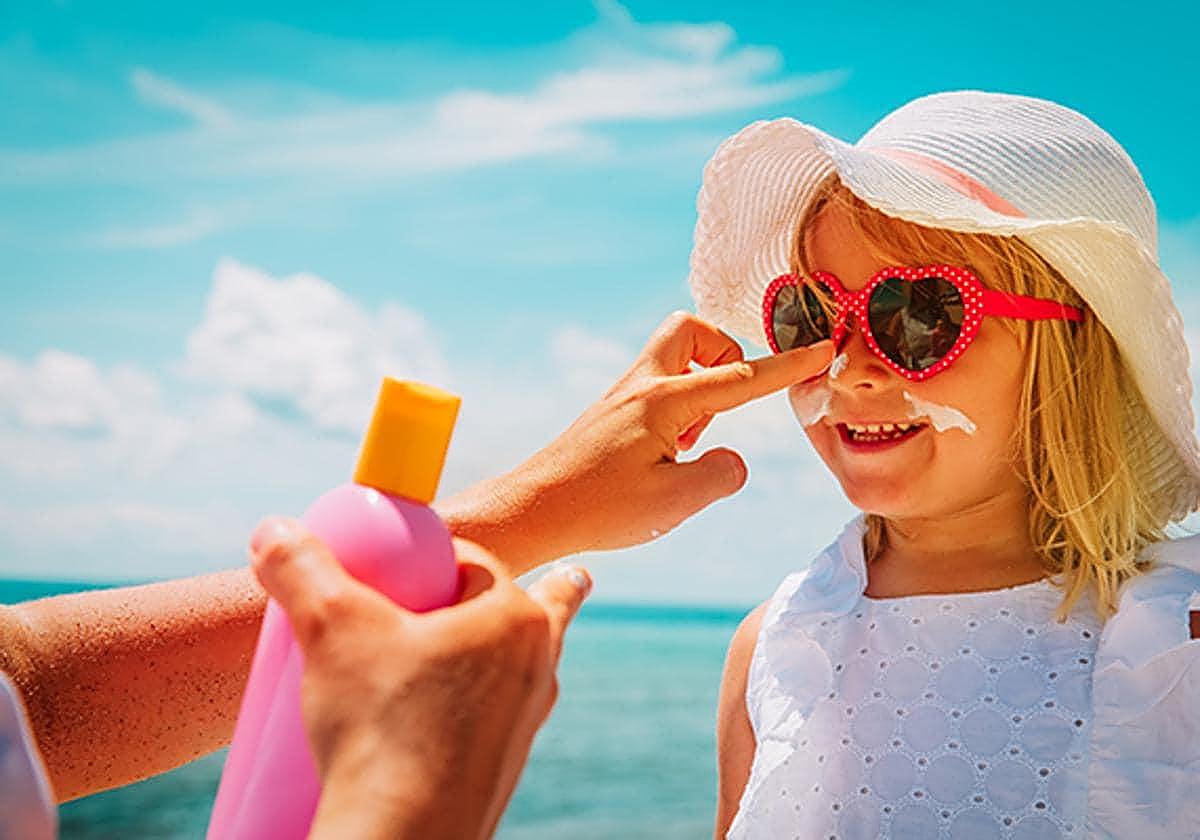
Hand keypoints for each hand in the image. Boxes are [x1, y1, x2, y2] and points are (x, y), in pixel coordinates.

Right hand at [248, 518, 590, 839]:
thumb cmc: (380, 727)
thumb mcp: (330, 629)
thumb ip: (301, 570)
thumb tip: (272, 531)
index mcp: (515, 620)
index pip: (475, 561)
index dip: (434, 554)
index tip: (399, 565)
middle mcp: (536, 669)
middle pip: (523, 611)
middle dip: (525, 592)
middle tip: (550, 577)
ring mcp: (524, 723)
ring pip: (517, 668)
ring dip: (504, 652)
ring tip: (508, 643)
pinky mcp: (501, 769)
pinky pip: (497, 719)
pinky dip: (481, 707)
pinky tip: (457, 716)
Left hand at [437, 311, 833, 573]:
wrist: (532, 510)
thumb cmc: (598, 508)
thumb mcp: (674, 502)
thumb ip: (721, 475)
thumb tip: (734, 459)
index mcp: (664, 400)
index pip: (741, 377)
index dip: (788, 366)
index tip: (823, 349)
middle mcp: (642, 386)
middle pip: (692, 330)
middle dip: (723, 354)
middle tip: (724, 406)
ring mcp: (623, 396)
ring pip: (674, 357)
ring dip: (700, 387)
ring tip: (689, 445)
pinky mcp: (612, 412)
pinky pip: (658, 386)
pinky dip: (678, 408)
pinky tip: (665, 456)